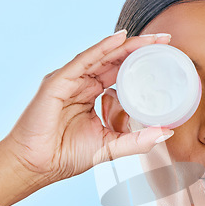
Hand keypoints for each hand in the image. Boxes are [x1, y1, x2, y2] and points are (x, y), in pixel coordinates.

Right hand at [1, 31, 173, 185]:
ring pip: (102, 56)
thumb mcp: (111, 147)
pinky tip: (120, 39)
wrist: (37, 166)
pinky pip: (83, 61)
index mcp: (94, 95)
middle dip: (140, 49)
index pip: (122, 73)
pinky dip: (101, 49)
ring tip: (150, 39)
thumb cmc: (68, 155)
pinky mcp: (58, 82)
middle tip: (165, 40)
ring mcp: (70, 80)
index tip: (166, 57)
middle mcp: (83, 84)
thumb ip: (138, 140)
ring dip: (126, 45)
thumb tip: (166, 132)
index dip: (142, 64)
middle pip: (115, 60)